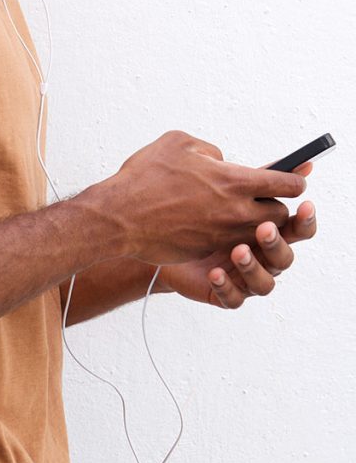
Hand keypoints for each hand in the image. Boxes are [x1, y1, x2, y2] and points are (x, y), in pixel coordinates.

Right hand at [109, 131, 305, 264]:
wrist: (119, 217)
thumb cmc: (144, 177)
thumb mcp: (177, 143)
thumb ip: (209, 150)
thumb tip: (221, 161)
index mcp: (233, 181)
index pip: (286, 184)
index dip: (294, 179)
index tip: (294, 177)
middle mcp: (235, 212)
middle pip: (279, 215)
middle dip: (275, 205)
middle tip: (262, 196)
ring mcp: (222, 235)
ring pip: (258, 234)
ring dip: (255, 223)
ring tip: (237, 211)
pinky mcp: (207, 250)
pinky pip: (232, 244)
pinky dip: (230, 235)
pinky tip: (212, 223)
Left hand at [157, 162, 315, 306]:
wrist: (158, 229)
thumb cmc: (199, 207)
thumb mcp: (229, 188)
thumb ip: (263, 178)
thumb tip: (304, 164)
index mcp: (268, 230)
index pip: (296, 229)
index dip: (303, 219)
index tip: (304, 205)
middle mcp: (261, 257)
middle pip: (284, 257)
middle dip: (276, 243)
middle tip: (263, 228)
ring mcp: (243, 277)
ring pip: (264, 284)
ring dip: (253, 267)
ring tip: (238, 250)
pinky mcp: (222, 292)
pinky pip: (232, 298)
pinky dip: (227, 286)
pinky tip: (214, 272)